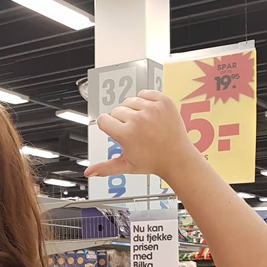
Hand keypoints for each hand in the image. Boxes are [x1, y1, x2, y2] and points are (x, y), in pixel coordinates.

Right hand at [84, 90, 200, 181]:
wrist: (178, 157)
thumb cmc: (154, 162)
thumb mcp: (126, 165)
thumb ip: (105, 167)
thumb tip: (89, 173)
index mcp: (126, 134)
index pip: (103, 119)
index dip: (108, 126)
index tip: (117, 132)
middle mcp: (138, 119)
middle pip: (116, 110)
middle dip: (121, 120)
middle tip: (134, 132)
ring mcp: (152, 109)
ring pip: (130, 100)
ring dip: (133, 110)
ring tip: (143, 124)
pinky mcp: (163, 101)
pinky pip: (145, 93)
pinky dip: (146, 101)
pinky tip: (150, 114)